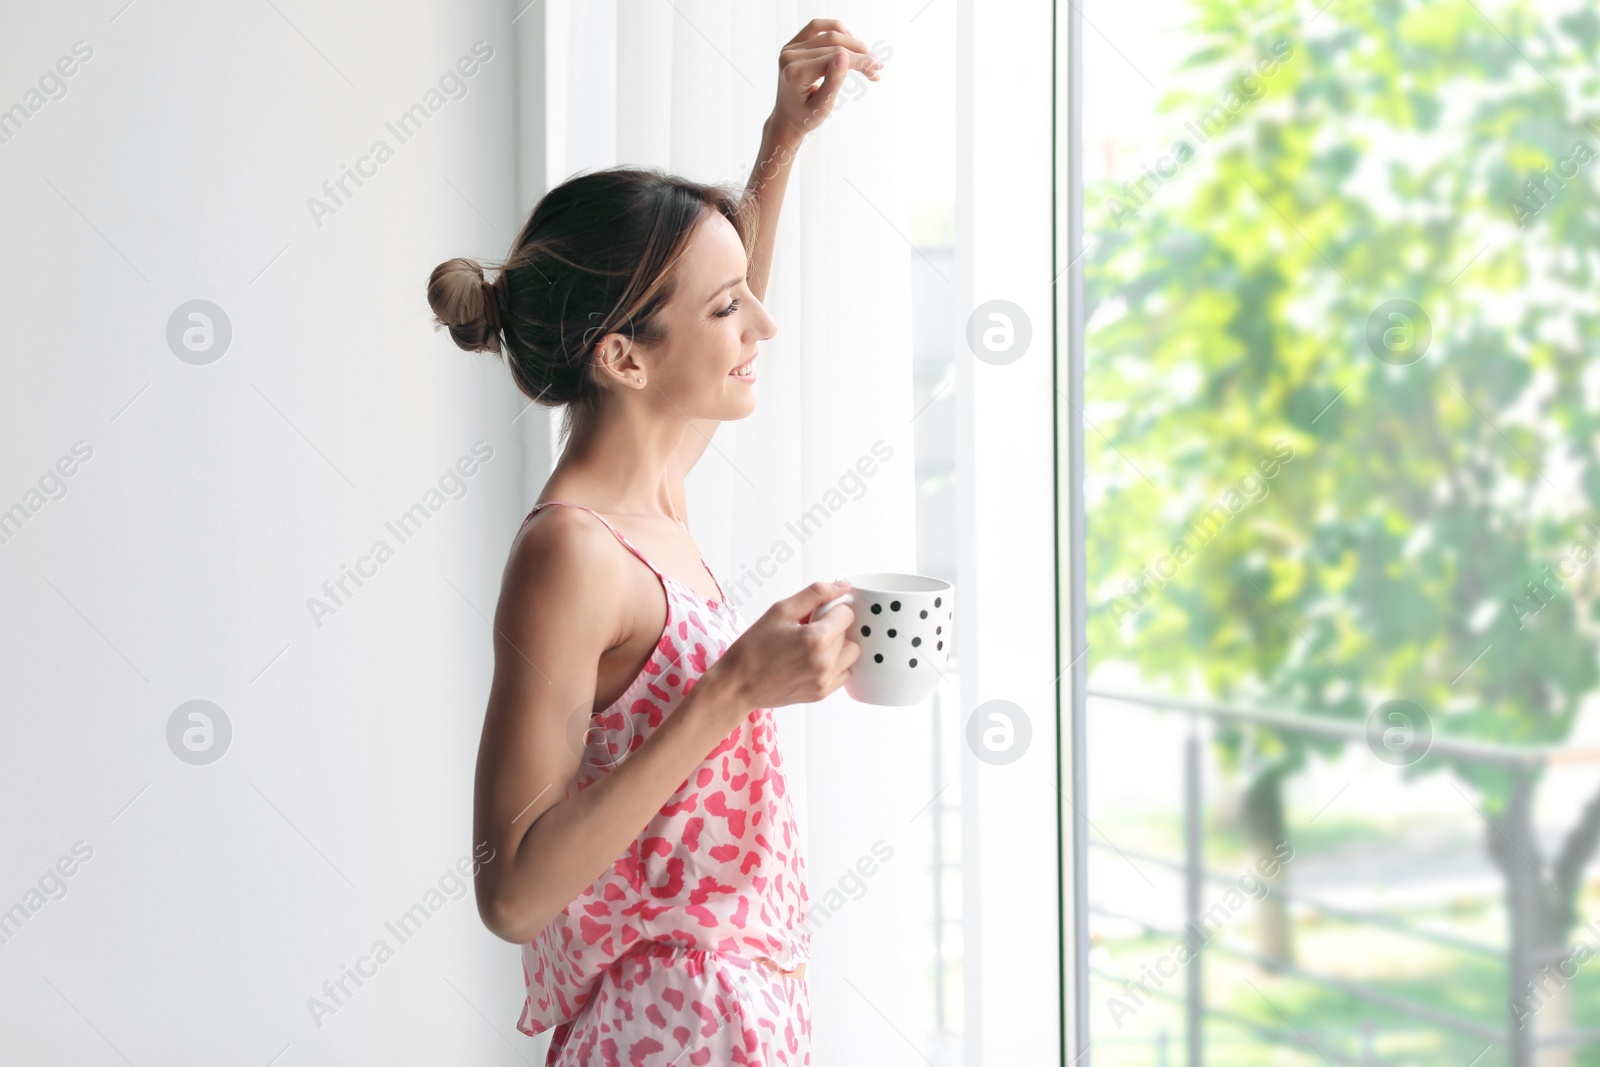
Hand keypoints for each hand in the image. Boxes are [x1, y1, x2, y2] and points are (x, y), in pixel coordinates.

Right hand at [709, 579, 859, 710]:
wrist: (737, 685)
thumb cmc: (753, 647)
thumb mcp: (780, 611)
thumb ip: (815, 594)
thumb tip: (843, 586)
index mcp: (816, 639)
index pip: (847, 614)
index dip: (830, 610)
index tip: (813, 615)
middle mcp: (825, 662)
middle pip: (849, 633)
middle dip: (832, 627)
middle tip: (806, 630)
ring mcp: (825, 681)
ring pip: (851, 654)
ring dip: (837, 646)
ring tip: (811, 646)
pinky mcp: (822, 694)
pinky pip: (844, 673)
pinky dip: (834, 665)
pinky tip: (813, 661)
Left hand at [769, 18, 884, 145]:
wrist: (787, 119)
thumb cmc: (805, 117)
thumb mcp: (822, 107)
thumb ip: (833, 82)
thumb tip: (845, 56)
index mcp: (795, 73)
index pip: (834, 57)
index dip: (859, 60)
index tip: (878, 67)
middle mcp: (789, 56)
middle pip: (833, 44)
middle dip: (859, 54)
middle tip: (877, 66)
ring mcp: (790, 48)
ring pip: (828, 35)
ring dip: (852, 43)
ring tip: (867, 56)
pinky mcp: (793, 44)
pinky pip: (816, 27)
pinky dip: (835, 29)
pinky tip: (850, 39)